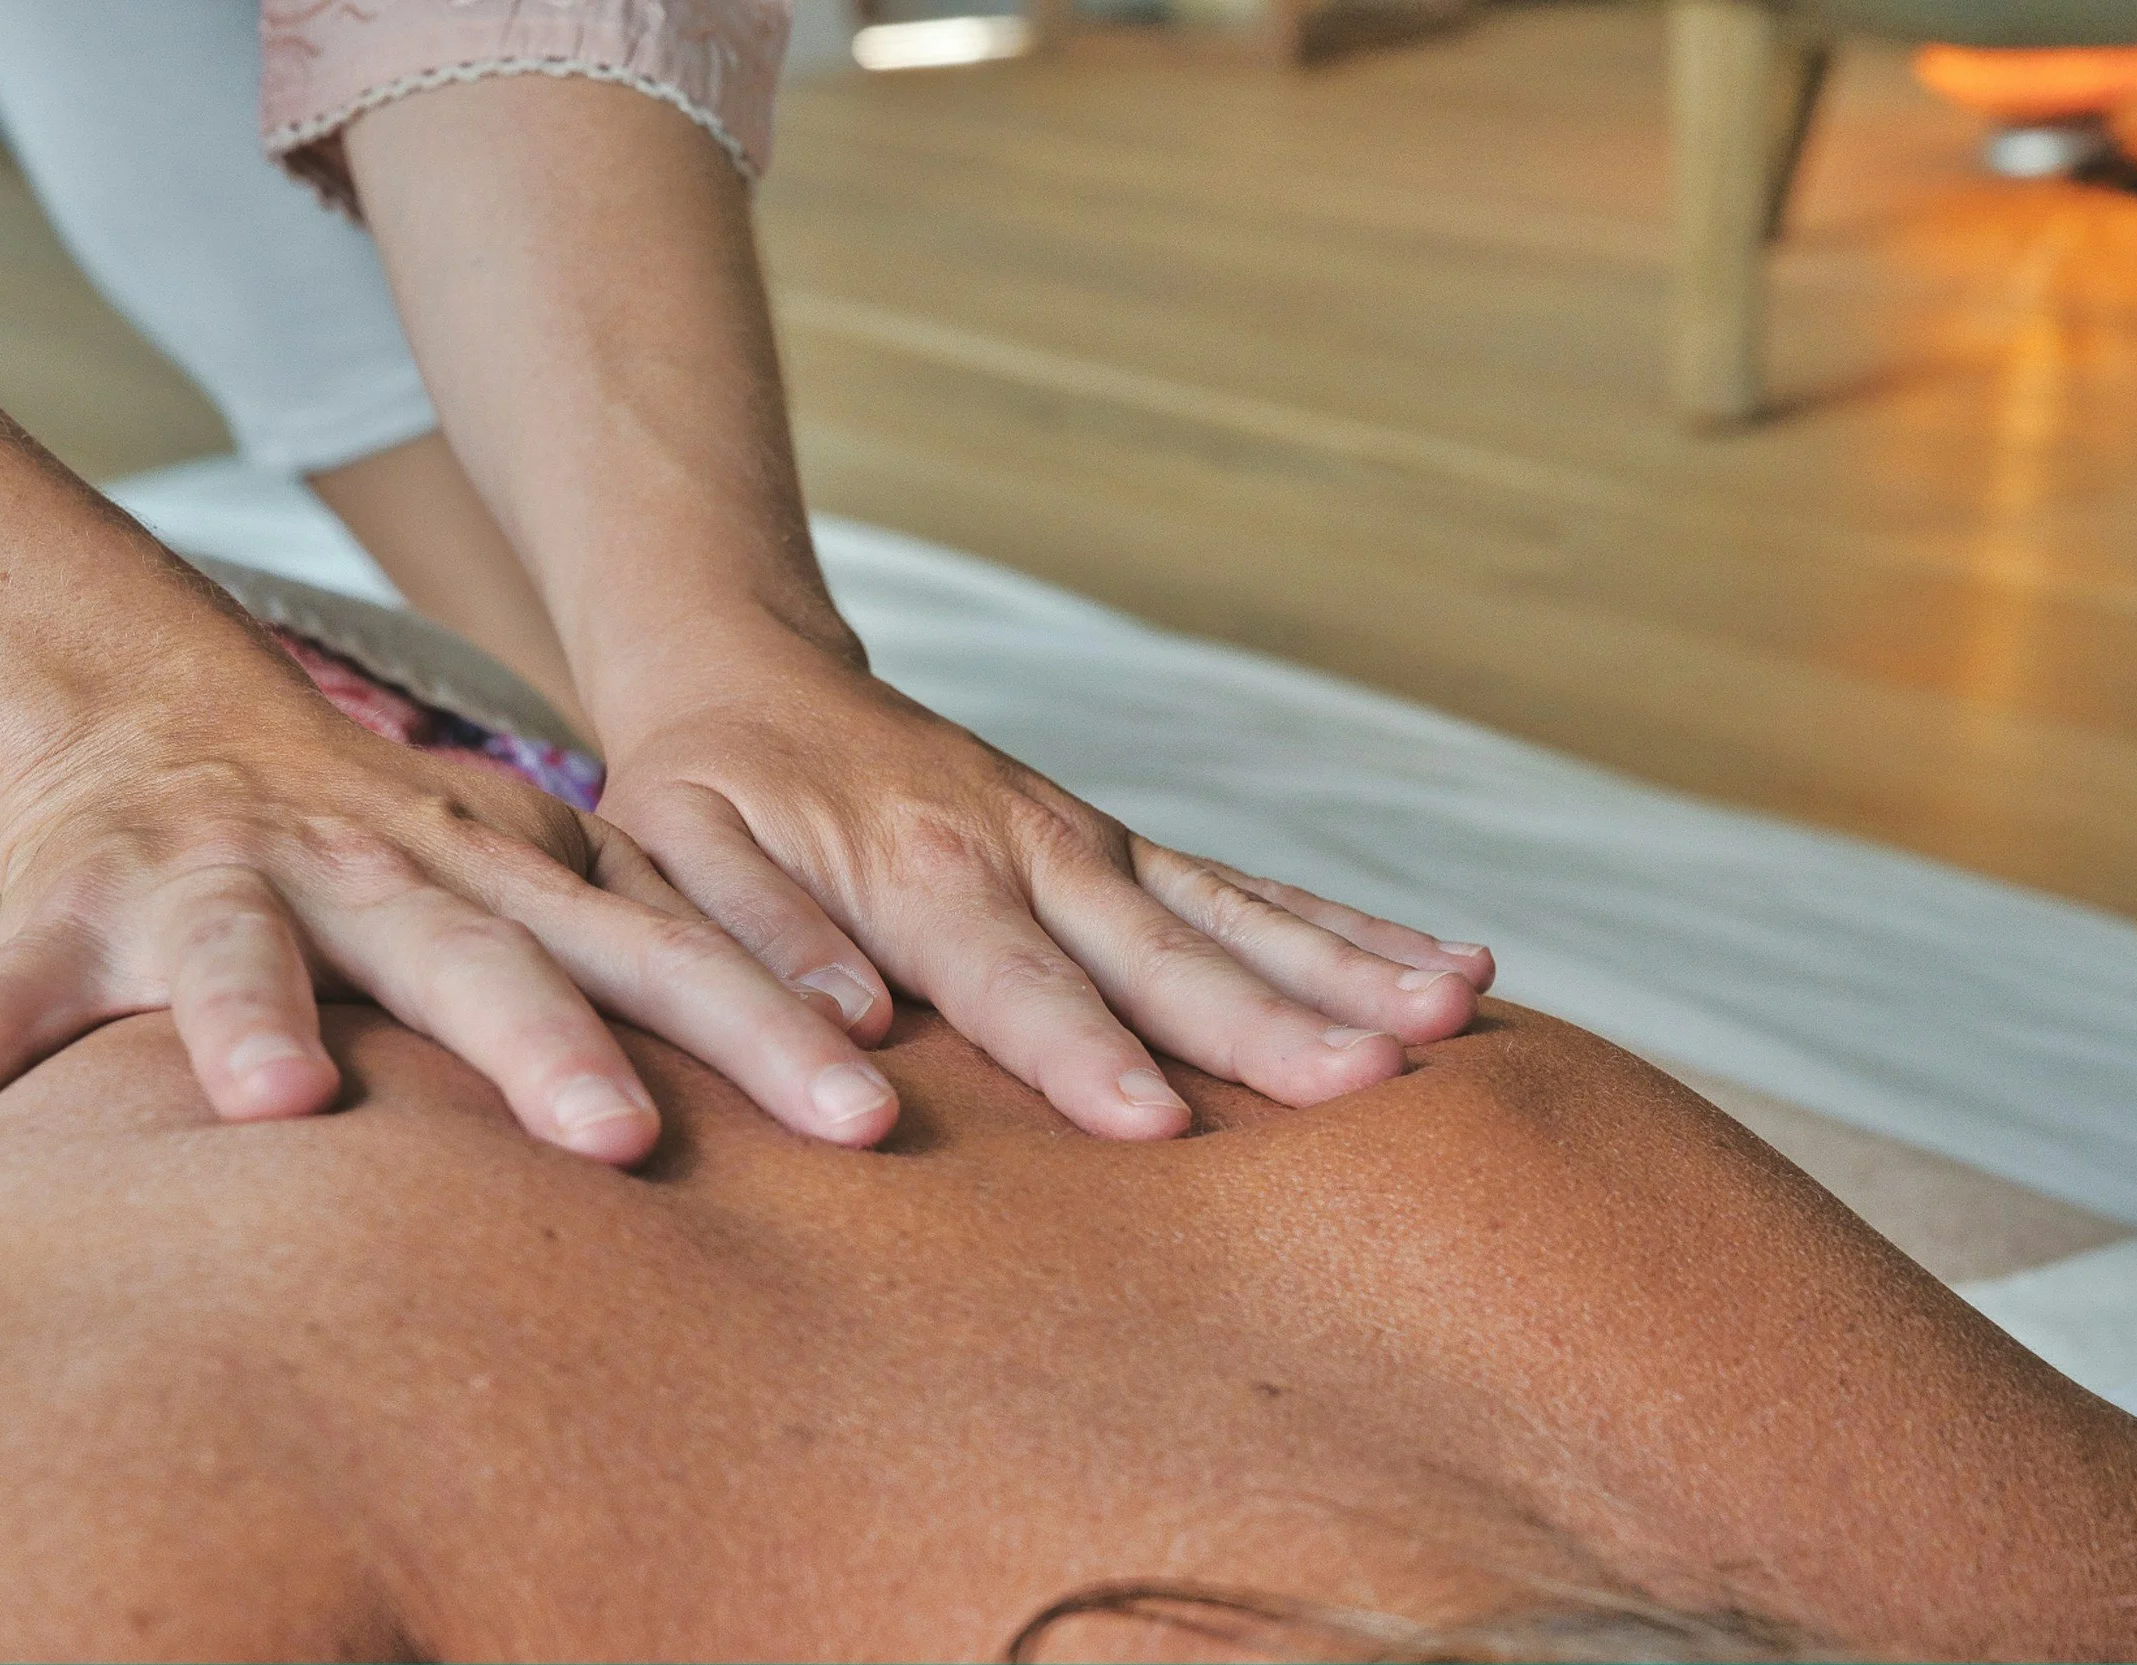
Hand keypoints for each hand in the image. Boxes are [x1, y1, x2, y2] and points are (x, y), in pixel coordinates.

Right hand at [0, 689, 897, 1203]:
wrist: (170, 714)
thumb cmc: (387, 836)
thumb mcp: (530, 872)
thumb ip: (658, 945)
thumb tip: (859, 1041)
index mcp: (501, 876)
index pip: (662, 950)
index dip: (765, 1011)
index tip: (869, 1088)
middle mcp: (377, 875)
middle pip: (483, 960)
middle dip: (554, 1048)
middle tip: (625, 1138)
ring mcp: (222, 890)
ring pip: (240, 956)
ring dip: (251, 1018)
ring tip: (270, 1099)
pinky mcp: (75, 918)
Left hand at [598, 629, 1495, 1139]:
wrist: (757, 678)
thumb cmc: (711, 796)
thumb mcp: (679, 865)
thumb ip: (757, 949)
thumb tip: (848, 1052)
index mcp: (924, 873)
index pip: (1016, 985)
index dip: (1084, 1058)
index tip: (1158, 1127)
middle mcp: (1036, 852)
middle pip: (1169, 953)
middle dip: (1277, 1018)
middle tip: (1382, 1076)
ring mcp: (1097, 848)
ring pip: (1241, 914)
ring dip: (1349, 967)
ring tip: (1457, 1012)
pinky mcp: (1127, 852)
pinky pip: (1254, 891)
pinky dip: (1349, 927)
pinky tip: (1451, 964)